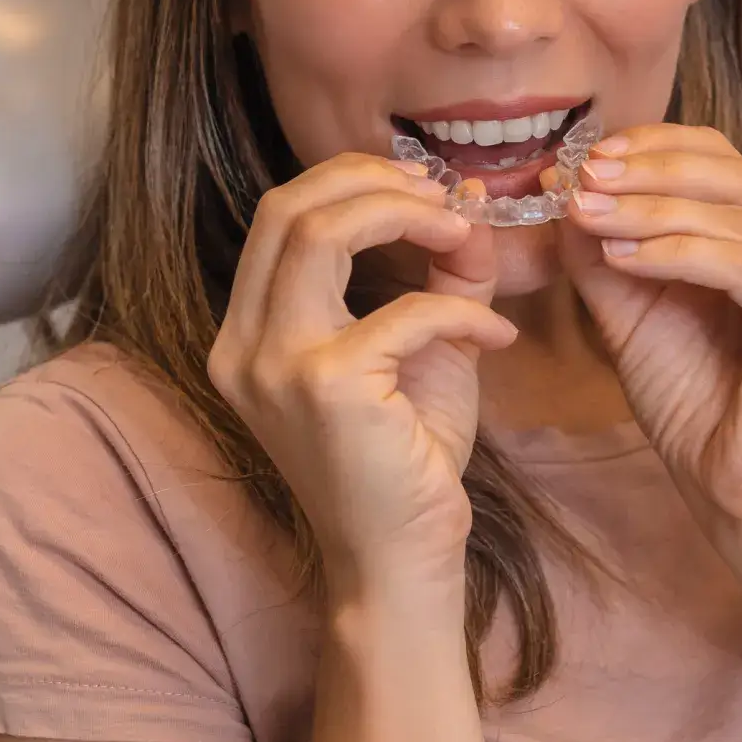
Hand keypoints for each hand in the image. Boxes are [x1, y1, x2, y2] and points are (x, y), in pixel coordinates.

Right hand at [207, 155, 513, 610]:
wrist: (400, 561)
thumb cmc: (405, 462)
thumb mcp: (422, 350)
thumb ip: (440, 276)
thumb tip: (469, 202)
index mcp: (250, 332)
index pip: (280, 215)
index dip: (352, 181)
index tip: (423, 188)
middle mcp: (244, 345)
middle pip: (289, 207)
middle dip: (374, 181)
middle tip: (443, 196)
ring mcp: (275, 366)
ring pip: (321, 233)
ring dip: (405, 216)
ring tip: (465, 233)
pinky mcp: (326, 388)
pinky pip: (406, 312)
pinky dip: (462, 310)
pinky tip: (498, 335)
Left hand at [546, 124, 741, 549]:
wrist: (736, 493)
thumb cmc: (696, 406)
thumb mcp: (633, 313)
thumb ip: (605, 252)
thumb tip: (566, 188)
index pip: (722, 158)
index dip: (654, 146)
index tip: (585, 158)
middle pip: (731, 173)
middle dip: (646, 171)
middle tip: (582, 176)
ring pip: (732, 216)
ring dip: (649, 210)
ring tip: (587, 214)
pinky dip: (677, 252)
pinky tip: (623, 257)